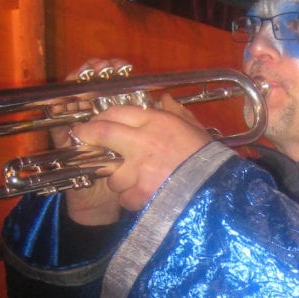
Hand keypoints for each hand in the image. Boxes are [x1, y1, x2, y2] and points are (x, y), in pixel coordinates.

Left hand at [51, 62, 211, 223]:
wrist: (218, 188)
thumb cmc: (208, 157)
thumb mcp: (194, 128)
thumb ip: (176, 112)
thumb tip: (164, 99)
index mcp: (156, 122)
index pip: (118, 111)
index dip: (102, 116)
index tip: (96, 123)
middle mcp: (143, 142)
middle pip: (102, 132)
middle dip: (86, 134)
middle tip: (80, 137)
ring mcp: (139, 169)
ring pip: (111, 173)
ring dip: (118, 178)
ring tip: (134, 181)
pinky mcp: (139, 193)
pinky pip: (124, 197)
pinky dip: (131, 199)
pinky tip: (145, 197)